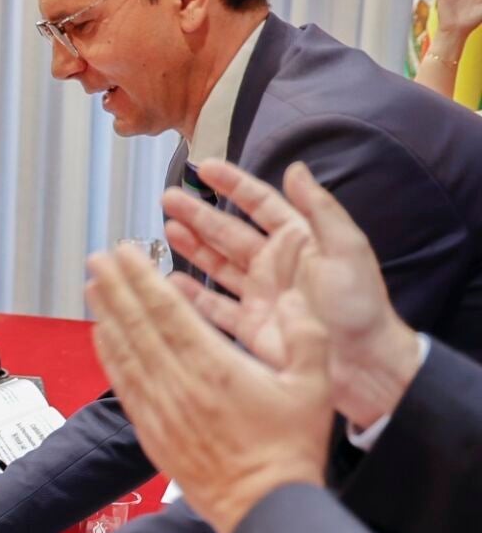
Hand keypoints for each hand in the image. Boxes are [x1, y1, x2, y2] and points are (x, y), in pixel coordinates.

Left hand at [86, 245, 332, 532]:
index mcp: (216, 366)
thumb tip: (293, 298)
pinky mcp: (151, 429)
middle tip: (99, 257)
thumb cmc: (289, 450)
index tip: (126, 252)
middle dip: (116, 286)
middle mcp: (180, 382)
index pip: (169, 311)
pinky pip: (123, 383)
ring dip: (106, 314)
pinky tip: (100, 334)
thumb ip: (306, 336)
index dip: (143, 278)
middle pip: (139, 324)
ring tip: (92, 284)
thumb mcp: (314, 387)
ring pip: (125, 350)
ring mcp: (161, 406)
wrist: (263, 507)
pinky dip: (108, 354)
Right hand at [162, 160, 419, 427]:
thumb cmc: (359, 306)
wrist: (363, 365)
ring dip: (192, 246)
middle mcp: (274, 264)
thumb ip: (319, 209)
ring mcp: (259, 295)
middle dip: (198, 213)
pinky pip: (213, 307)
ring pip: (217, 264)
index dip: (233, 185)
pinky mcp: (250, 326)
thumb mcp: (346, 250)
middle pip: (228, 232)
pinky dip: (192, 295)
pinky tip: (172, 281)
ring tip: (168, 228)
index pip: (260, 205)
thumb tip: (296, 169)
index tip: (206, 167)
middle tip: (169, 198)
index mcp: (298, 241)